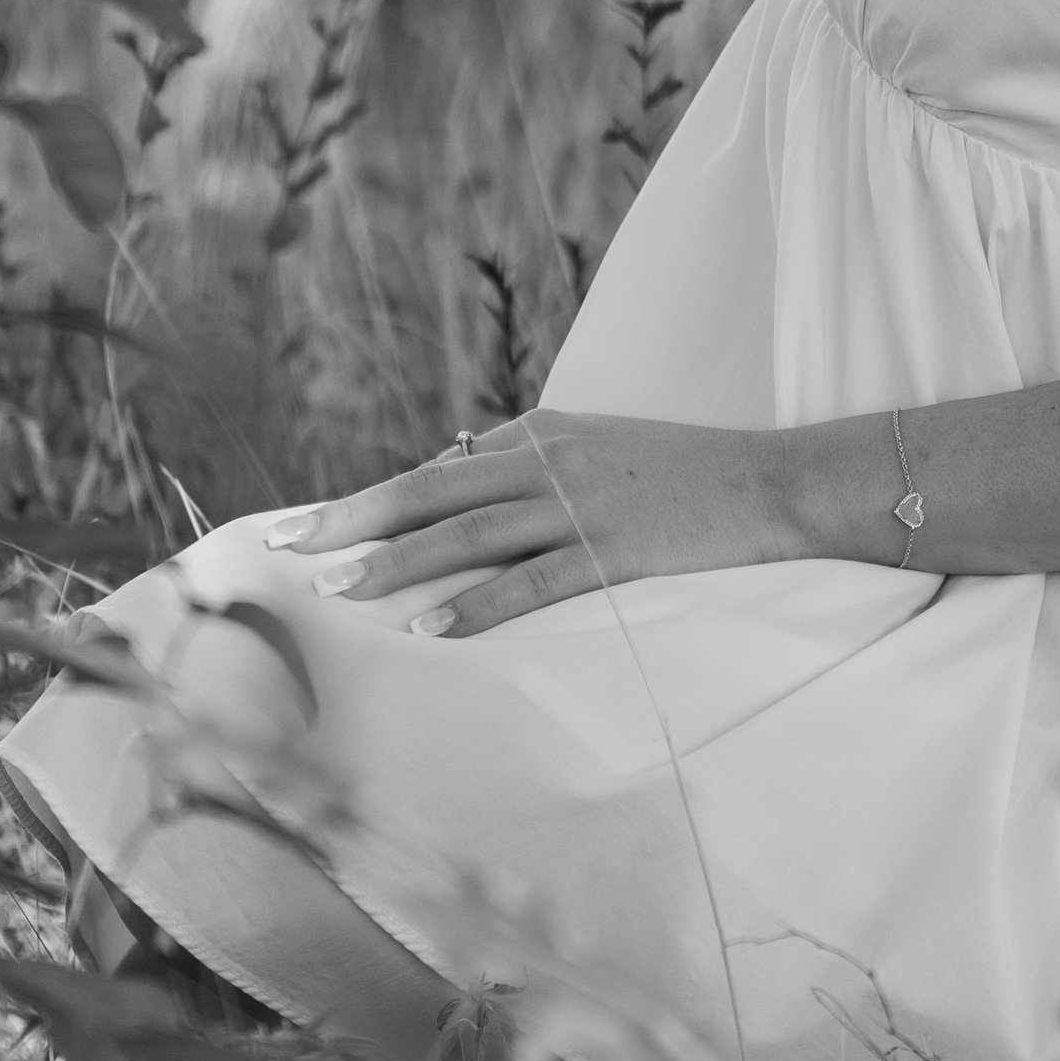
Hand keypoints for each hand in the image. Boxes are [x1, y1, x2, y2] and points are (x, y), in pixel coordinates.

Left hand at [262, 411, 788, 634]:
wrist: (774, 482)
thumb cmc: (689, 473)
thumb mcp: (603, 448)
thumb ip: (533, 462)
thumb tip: (459, 471)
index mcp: (542, 432)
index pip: (438, 471)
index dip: (370, 501)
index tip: (310, 527)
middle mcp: (549, 459)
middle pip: (429, 490)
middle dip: (351, 517)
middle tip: (285, 545)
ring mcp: (580, 503)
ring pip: (466, 531)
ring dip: (396, 561)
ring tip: (336, 590)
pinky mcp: (614, 549)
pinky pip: (531, 581)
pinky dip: (477, 604)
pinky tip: (431, 628)